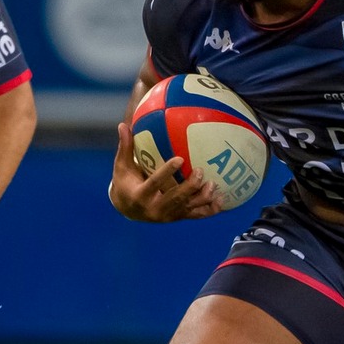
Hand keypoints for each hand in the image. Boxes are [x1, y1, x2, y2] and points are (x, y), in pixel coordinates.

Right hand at [107, 120, 223, 221]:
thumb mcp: (121, 166)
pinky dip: (209, 210)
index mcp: (140, 195)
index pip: (154, 184)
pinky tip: (222, 201)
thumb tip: (123, 125)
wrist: (128, 208)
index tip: (179, 159)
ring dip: (202, 198)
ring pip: (187, 208)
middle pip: (175, 199)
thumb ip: (125, 147)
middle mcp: (154, 209)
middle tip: (200, 171)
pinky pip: (195, 215)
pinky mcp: (177, 218)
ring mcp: (167, 216)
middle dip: (189, 187)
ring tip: (213, 185)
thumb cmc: (125, 182)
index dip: (167, 172)